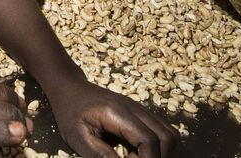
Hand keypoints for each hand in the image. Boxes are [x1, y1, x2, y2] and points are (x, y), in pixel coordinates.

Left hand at [45, 78, 178, 157]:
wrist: (71, 89)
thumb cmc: (71, 113)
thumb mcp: (78, 137)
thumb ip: (100, 155)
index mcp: (119, 114)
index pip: (148, 140)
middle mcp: (136, 109)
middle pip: (167, 137)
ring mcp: (141, 110)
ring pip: (170, 133)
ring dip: (162, 152)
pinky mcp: (142, 114)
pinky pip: (163, 130)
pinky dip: (160, 146)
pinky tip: (138, 153)